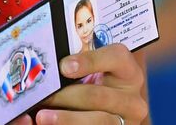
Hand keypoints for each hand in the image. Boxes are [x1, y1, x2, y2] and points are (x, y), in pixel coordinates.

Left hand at [19, 44, 148, 124]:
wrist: (107, 114)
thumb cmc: (95, 90)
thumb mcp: (93, 75)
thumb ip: (78, 68)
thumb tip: (54, 69)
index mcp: (128, 73)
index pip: (116, 58)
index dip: (90, 61)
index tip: (65, 66)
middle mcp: (132, 99)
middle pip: (99, 96)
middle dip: (67, 96)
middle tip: (44, 96)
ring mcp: (125, 121)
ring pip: (98, 121)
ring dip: (67, 119)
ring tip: (43, 117)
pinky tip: (50, 124)